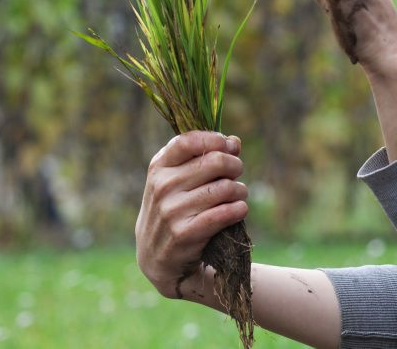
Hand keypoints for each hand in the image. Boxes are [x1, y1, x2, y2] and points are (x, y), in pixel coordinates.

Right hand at [135, 131, 247, 298]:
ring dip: (240, 190)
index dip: (216, 139)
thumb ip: (204, 157)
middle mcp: (162, 186)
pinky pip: (224, 213)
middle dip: (235, 165)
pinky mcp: (184, 233)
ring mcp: (171, 211)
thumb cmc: (174, 208)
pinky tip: (239, 210)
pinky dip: (239, 209)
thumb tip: (234, 142)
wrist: (157, 256)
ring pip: (225, 187)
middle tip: (236, 174)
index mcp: (159, 167)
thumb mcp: (178, 179)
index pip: (189, 141)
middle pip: (215, 161)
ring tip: (238, 195)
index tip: (229, 147)